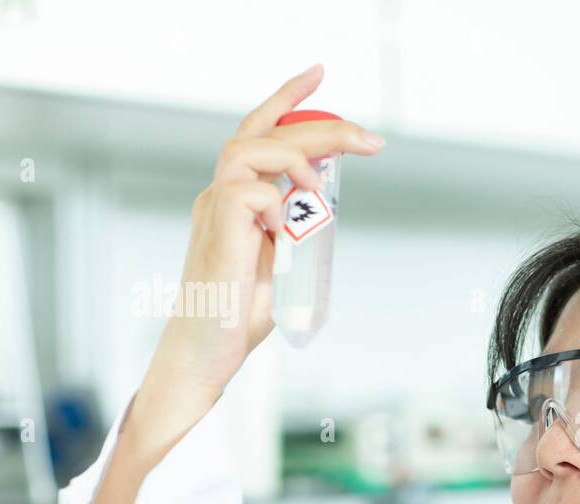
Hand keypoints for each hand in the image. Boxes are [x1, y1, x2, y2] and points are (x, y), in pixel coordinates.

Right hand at [155, 62, 383, 395]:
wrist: (208, 352)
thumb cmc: (239, 314)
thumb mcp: (282, 263)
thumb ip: (296, 232)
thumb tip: (324, 208)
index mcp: (236, 197)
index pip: (260, 132)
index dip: (287, 99)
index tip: (320, 75)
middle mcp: (220, 193)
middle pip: (263, 131)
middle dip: (320, 124)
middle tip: (371, 139)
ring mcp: (214, 208)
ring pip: (249, 148)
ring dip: (296, 162)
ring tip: (320, 196)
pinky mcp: (217, 228)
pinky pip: (252, 194)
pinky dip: (279, 210)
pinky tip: (284, 240)